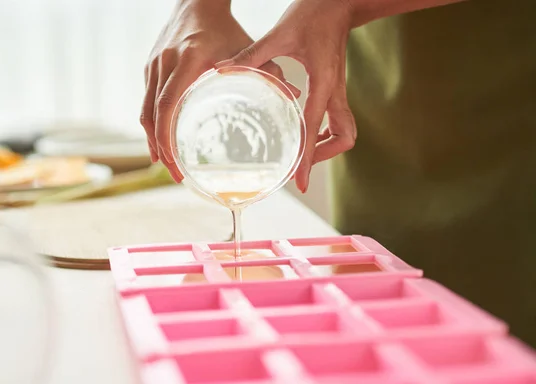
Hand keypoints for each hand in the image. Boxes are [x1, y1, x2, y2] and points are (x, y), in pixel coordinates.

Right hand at [141, 0, 300, 181]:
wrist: (197, 1)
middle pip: (152, 114)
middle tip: (172, 171)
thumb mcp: (246, 47)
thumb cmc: (224, 27)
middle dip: (159, 147)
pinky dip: (152, 122)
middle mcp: (165, 63)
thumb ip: (269, 71)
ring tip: (164, 161)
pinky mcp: (150, 66)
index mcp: (188, 61)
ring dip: (152, 138)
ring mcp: (154, 65)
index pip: (168, 105)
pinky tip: (160, 138)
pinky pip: (146, 99)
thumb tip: (292, 96)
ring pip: (145, 109)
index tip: (175, 161)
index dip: (167, 137)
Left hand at [215, 0, 356, 192]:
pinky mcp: (336, 87)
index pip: (316, 130)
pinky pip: (339, 119)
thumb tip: (222, 70)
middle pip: (343, 138)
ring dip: (328, 145)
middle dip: (324, 155)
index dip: (308, 159)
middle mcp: (335, 92)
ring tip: (303, 151)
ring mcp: (339, 91)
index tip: (300, 183)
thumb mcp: (280, 34)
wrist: (340, 1)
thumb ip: (251, 56)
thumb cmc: (313, 13)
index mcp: (323, 83)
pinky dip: (326, 131)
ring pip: (345, 131)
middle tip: (301, 164)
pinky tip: (306, 128)